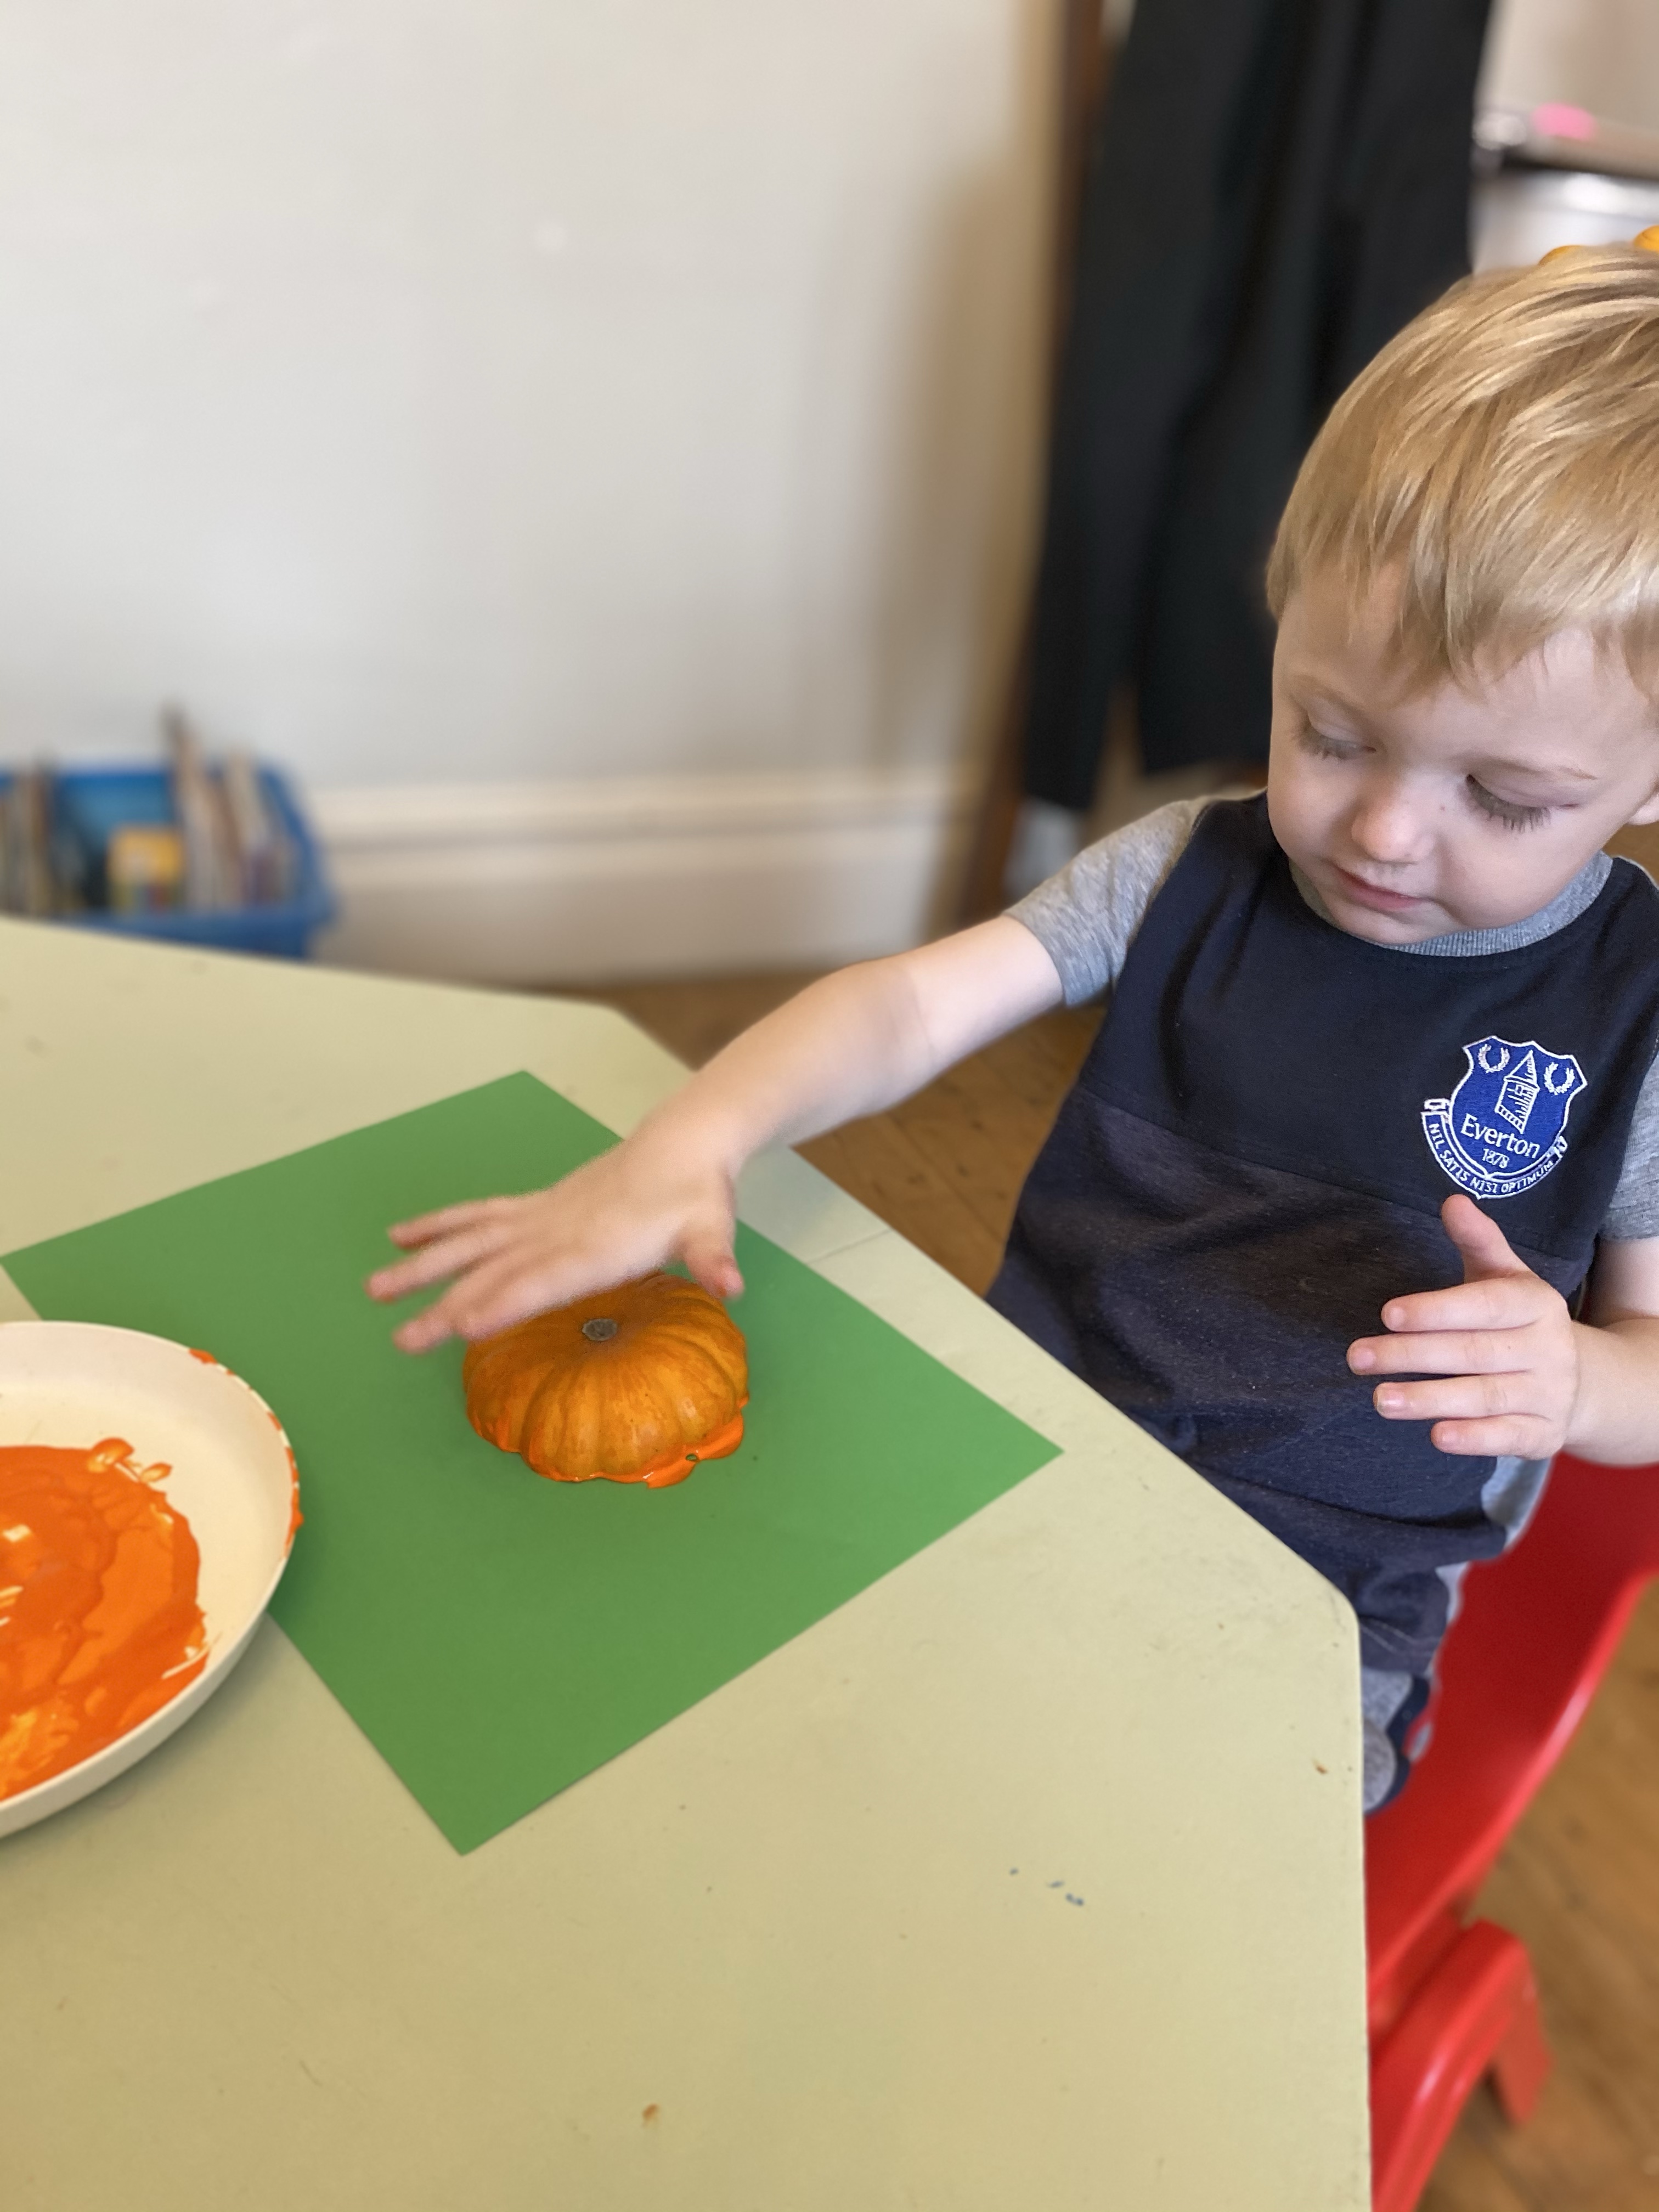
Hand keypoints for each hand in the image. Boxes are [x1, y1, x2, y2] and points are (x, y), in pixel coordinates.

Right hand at [365, 1128, 742, 1352]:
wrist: (683, 1144)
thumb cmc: (696, 1195)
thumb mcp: (711, 1228)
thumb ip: (714, 1258)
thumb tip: (732, 1285)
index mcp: (595, 1247)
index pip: (541, 1281)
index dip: (502, 1303)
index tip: (460, 1328)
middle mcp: (556, 1232)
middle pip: (491, 1272)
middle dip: (443, 1306)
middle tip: (401, 1338)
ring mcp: (539, 1217)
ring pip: (470, 1243)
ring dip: (423, 1267)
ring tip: (375, 1289)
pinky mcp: (534, 1207)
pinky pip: (478, 1217)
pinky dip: (440, 1226)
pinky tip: (401, 1237)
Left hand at [1346, 1194, 1580, 1457]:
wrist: (1582, 1382)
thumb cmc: (1519, 1322)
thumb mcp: (1505, 1278)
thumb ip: (1478, 1241)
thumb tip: (1452, 1200)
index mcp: (1537, 1303)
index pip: (1485, 1305)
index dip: (1437, 1309)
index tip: (1387, 1313)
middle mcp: (1549, 1349)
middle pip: (1474, 1352)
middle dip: (1412, 1356)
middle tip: (1357, 1357)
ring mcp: (1550, 1394)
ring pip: (1486, 1397)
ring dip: (1430, 1400)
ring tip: (1380, 1399)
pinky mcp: (1545, 1435)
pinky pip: (1508, 1437)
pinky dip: (1474, 1439)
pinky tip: (1437, 1435)